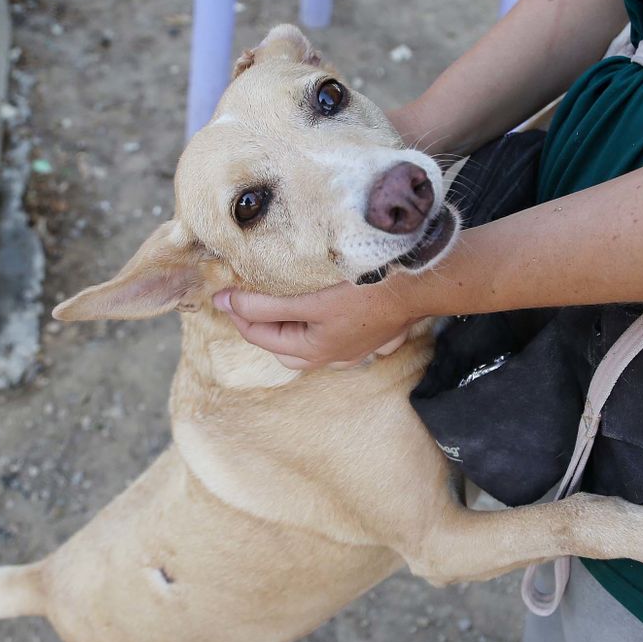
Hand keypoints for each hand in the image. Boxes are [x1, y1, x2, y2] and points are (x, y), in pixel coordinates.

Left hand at [213, 280, 420, 369]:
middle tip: (244, 300)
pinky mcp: (370, 335)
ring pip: (308, 346)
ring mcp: (353, 349)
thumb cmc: (367, 291)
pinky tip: (319, 318)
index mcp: (314, 350)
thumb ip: (266, 305)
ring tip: (276, 308)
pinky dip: (316, 330)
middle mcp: (332, 356)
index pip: (262, 335)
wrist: (422, 285)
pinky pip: (334, 340)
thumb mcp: (310, 300)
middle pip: (283, 347)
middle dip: (260, 326)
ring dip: (288, 330)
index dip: (238, 313)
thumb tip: (228, 304)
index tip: (220, 292)